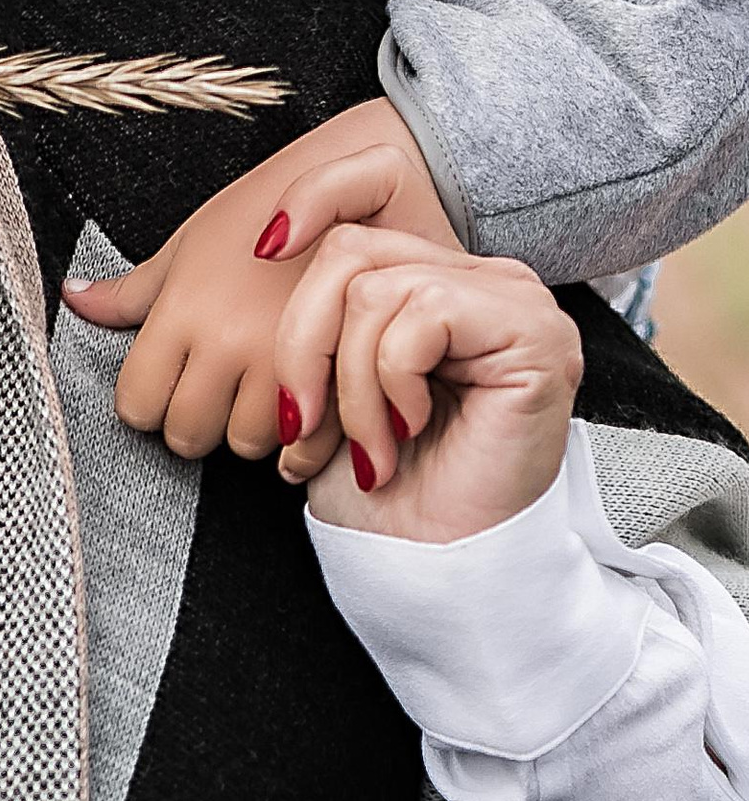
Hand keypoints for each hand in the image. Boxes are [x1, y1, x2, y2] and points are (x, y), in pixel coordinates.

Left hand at [60, 96, 455, 462]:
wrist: (352, 195)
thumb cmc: (258, 215)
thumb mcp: (188, 245)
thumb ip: (131, 289)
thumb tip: (75, 299)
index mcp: (184, 311)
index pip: (138, 402)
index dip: (143, 401)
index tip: (158, 386)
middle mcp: (230, 346)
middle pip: (187, 433)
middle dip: (189, 421)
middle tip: (203, 393)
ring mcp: (287, 368)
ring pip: (246, 446)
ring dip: (245, 429)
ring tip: (251, 392)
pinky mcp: (342, 381)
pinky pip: (307, 447)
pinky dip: (297, 439)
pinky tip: (293, 408)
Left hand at [284, 226, 582, 543]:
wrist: (433, 567)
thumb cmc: (382, 483)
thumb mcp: (327, 378)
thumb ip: (320, 307)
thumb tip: (268, 241)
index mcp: (441, 279)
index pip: (347, 232)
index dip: (297, 247)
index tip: (264, 262)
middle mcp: (486, 278)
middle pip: (352, 251)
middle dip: (305, 344)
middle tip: (302, 424)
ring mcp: (517, 301)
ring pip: (376, 291)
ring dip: (350, 384)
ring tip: (368, 449)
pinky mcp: (536, 333)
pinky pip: (421, 317)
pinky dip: (391, 384)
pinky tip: (411, 431)